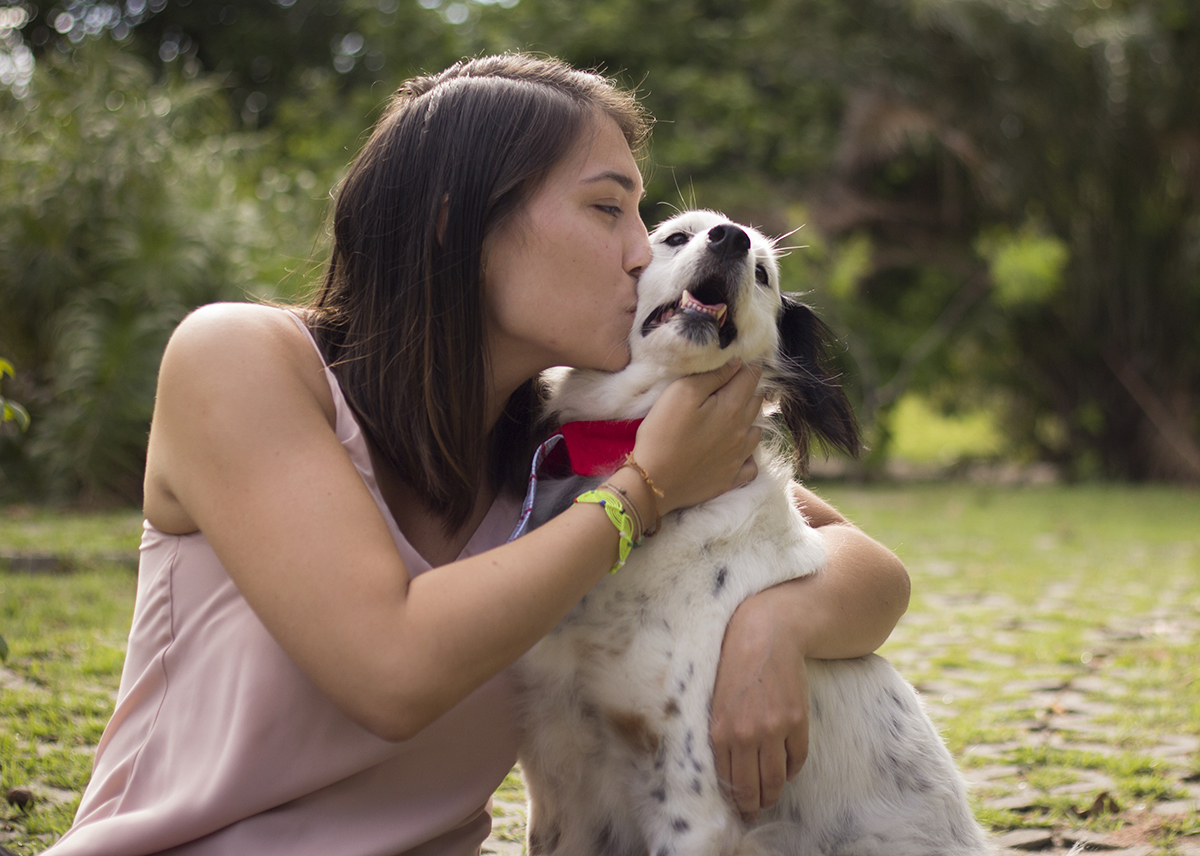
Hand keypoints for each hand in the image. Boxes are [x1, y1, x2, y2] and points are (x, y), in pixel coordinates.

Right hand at [631, 359, 763, 514]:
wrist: (654, 481)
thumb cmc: (663, 433)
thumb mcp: (681, 393)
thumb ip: (712, 376)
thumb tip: (736, 363)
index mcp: (732, 407)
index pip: (750, 377)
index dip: (748, 366)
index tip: (743, 361)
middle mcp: (742, 431)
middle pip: (755, 402)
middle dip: (747, 390)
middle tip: (733, 385)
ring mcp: (739, 457)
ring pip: (756, 431)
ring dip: (749, 420)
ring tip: (734, 417)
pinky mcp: (732, 478)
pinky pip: (752, 465)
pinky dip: (749, 455)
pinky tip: (737, 451)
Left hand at [710, 587, 809, 821]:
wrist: (766, 635)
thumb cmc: (734, 664)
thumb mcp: (716, 700)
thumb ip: (720, 733)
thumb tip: (727, 767)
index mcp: (721, 731)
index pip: (730, 782)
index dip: (736, 801)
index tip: (739, 808)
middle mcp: (747, 736)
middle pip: (754, 787)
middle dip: (754, 805)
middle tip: (755, 810)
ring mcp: (774, 730)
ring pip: (777, 779)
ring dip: (774, 793)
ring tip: (771, 797)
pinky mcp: (797, 722)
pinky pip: (797, 759)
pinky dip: (792, 769)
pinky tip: (787, 769)